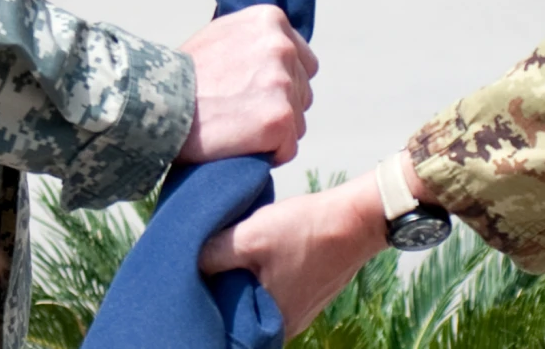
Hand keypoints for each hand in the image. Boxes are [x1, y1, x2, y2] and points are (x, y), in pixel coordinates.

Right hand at [177, 5, 318, 166]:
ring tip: (233, 128)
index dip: (279, 83)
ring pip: (297, 122)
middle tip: (237, 114)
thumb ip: (255, 41)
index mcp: (270, 20)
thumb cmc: (180, 77)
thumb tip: (280, 54)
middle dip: (277, 108)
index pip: (302, 61)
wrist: (154, 104)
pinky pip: (287, 148)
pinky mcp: (280, 118)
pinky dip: (267, 155)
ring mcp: (283, 82)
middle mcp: (282, 46)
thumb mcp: (220, 36)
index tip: (251, 94)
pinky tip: (238, 145)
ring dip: (272, 133)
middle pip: (302, 93)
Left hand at [200, 175, 386, 335]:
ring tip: (229, 255)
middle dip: (222, 290)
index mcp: (269, 324)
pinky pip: (274, 290)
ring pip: (256, 299)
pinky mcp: (308, 292)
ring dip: (243, 280)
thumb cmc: (308, 230)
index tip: (191, 282)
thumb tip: (185, 260)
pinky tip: (258, 252)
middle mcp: (285, 326)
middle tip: (206, 264)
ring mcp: (299, 310)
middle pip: (238, 313)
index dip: (205, 304)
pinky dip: (263, 275)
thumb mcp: (251, 236)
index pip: (223, 325)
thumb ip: (214, 253)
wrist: (358, 218)